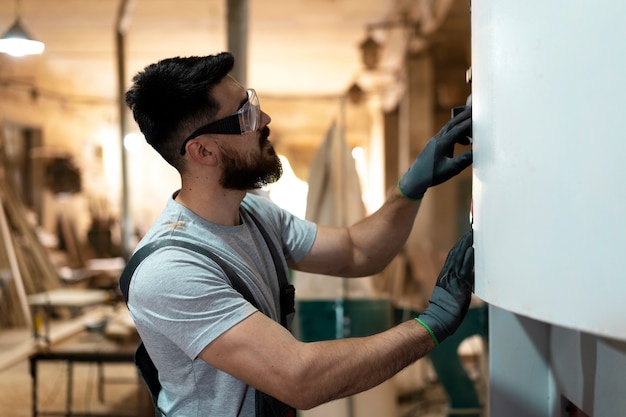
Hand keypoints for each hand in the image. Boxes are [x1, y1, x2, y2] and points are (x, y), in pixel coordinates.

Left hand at [398, 107, 471, 199]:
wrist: (415, 178)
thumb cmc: (431, 175)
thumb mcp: (450, 170)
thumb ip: (464, 160)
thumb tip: (476, 152)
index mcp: (441, 144)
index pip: (458, 129)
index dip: (469, 123)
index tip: (480, 118)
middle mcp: (438, 139)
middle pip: (453, 123)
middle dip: (464, 117)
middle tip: (476, 111)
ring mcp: (435, 141)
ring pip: (450, 128)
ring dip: (461, 125)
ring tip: (474, 130)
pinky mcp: (435, 145)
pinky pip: (448, 134)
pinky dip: (458, 134)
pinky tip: (465, 142)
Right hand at [415, 230, 473, 345]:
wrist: (440, 318)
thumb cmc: (446, 310)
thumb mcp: (451, 293)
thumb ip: (457, 283)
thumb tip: (468, 278)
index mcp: (445, 276)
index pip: (452, 256)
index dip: (459, 246)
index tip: (465, 238)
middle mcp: (448, 275)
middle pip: (456, 254)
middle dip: (464, 242)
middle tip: (471, 232)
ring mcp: (453, 279)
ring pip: (459, 258)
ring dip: (467, 246)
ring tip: (473, 236)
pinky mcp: (459, 284)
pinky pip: (464, 269)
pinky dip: (468, 259)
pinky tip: (472, 250)